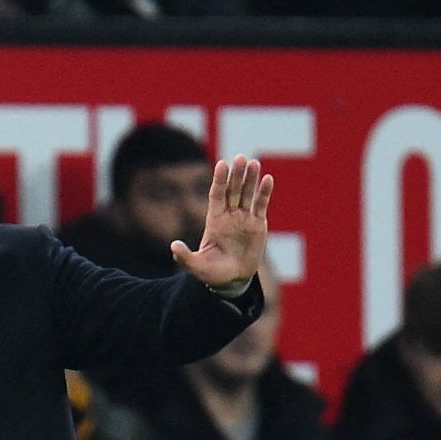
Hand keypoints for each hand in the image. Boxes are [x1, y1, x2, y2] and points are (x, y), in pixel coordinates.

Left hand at [171, 155, 274, 289]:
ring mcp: (244, 219)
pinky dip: (264, 192)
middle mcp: (229, 216)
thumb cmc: (212, 273)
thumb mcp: (197, 266)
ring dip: (251, 179)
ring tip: (254, 162)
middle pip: (233, 190)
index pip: (216, 195)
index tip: (222, 164)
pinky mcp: (258, 225)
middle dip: (236, 175)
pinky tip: (268, 179)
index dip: (219, 180)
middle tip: (240, 158)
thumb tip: (173, 247)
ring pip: (248, 194)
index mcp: (214, 221)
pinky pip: (261, 205)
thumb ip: (185, 257)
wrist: (232, 281)